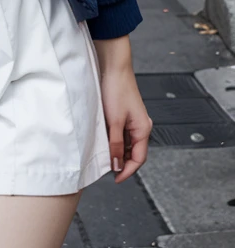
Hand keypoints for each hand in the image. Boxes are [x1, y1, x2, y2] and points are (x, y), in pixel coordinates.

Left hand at [98, 60, 152, 182]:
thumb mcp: (114, 122)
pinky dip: (114, 140)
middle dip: (122, 162)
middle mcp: (141, 126)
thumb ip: (116, 144)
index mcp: (143, 129)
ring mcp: (133, 120)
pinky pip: (122, 134)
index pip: (139, 159)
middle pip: (134, 152)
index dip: (127, 171)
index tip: (115, 179)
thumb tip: (116, 164)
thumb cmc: (116, 90)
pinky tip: (104, 141)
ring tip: (104, 156)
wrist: (113, 67)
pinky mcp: (125, 114)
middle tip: (107, 169)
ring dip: (117, 151)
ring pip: (127, 143)